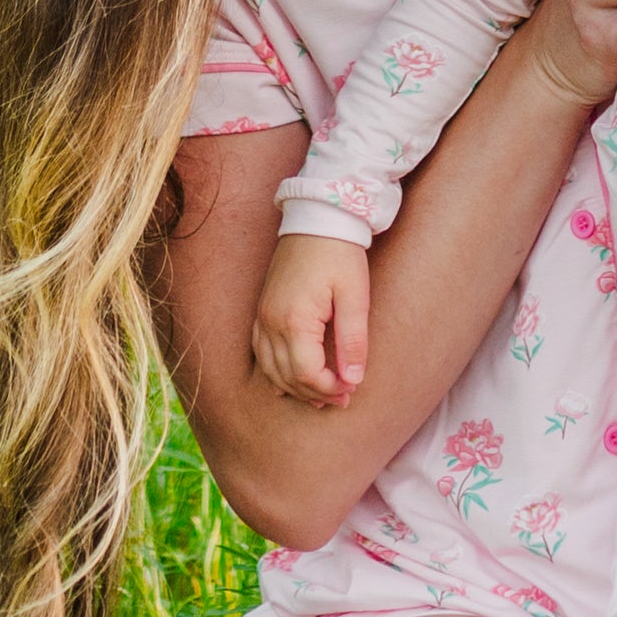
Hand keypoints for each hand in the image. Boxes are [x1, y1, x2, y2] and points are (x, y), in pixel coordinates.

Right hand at [255, 234, 372, 407]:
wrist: (317, 217)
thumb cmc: (340, 253)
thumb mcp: (355, 296)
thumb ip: (353, 341)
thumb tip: (352, 380)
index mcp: (294, 320)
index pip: (306, 374)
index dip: (329, 389)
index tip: (350, 390)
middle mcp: (271, 322)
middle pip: (287, 377)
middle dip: (315, 393)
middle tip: (342, 398)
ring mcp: (263, 316)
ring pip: (271, 369)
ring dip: (295, 387)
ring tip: (321, 395)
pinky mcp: (263, 310)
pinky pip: (261, 352)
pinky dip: (276, 371)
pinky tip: (291, 380)